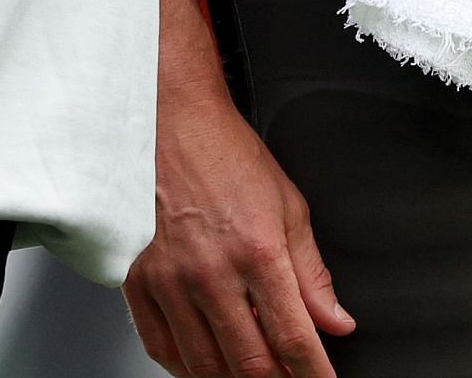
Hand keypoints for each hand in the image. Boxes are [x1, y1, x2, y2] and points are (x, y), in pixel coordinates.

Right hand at [124, 74, 353, 377]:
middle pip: (249, 364)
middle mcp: (210, 271)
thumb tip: (335, 322)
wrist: (168, 119)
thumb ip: (312, 272)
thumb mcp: (287, 204)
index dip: (314, 374)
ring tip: (249, 370)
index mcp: (256, 250)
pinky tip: (203, 361)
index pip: (294, 339)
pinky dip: (186, 367)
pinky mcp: (136, 280)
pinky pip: (160, 348)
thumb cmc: (224, 153)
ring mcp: (169, 280)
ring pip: (204, 366)